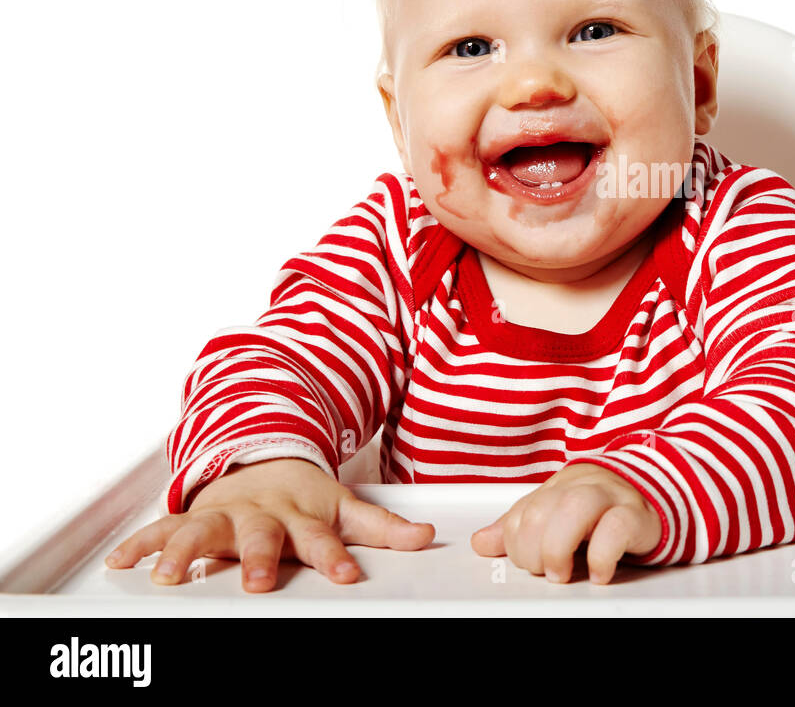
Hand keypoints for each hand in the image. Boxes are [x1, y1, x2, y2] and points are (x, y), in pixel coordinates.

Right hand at [103, 457, 435, 592]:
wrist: (262, 459)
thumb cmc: (304, 497)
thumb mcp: (345, 508)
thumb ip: (383, 527)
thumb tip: (426, 537)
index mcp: (301, 515)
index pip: (322, 538)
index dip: (334, 557)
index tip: (345, 575)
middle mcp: (261, 514)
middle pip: (261, 536)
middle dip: (260, 557)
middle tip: (261, 581)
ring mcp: (225, 514)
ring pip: (203, 531)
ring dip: (187, 552)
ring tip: (172, 575)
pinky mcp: (192, 517)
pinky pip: (161, 529)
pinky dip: (141, 544)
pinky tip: (122, 561)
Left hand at [470, 463, 661, 583]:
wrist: (658, 497)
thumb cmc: (604, 511)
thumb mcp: (558, 517)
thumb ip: (522, 528)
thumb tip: (482, 542)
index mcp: (559, 484)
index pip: (521, 512)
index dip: (516, 544)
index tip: (529, 562)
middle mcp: (583, 485)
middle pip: (542, 509)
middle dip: (534, 549)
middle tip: (546, 570)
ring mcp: (613, 497)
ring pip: (576, 507)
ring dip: (559, 547)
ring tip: (561, 573)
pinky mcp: (639, 515)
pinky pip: (617, 527)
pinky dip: (601, 555)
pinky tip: (598, 572)